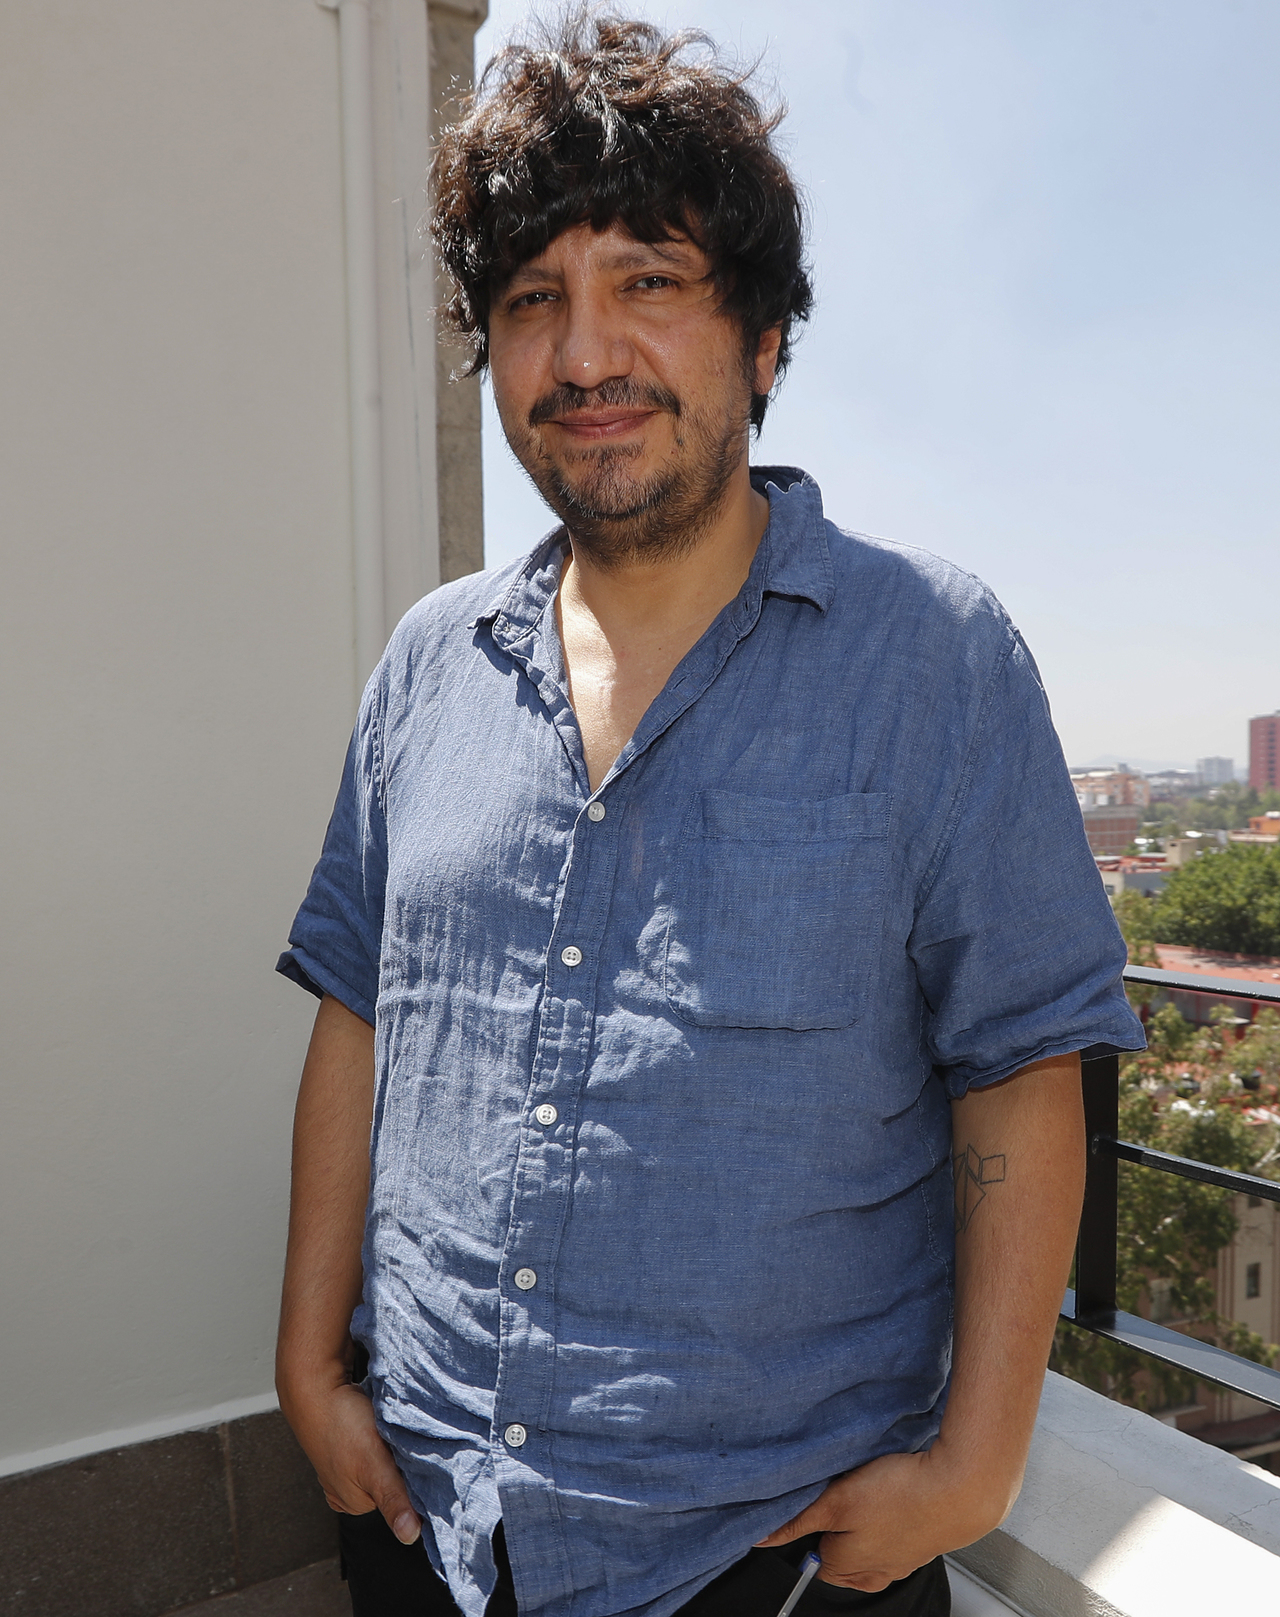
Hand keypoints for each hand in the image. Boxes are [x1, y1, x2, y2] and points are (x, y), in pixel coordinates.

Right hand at [281, 1374, 421, 1544]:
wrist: (316, 1385)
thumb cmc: (341, 1424)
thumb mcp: (374, 1467)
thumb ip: (392, 1500)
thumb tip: (409, 1536)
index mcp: (356, 1503)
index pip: (402, 1498)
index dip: (414, 1477)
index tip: (415, 1456)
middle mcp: (349, 1489)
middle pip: (394, 1478)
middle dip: (402, 1461)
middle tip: (396, 1440)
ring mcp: (346, 1466)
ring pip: (385, 1459)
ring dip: (392, 1444)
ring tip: (383, 1429)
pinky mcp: (346, 1443)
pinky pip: (374, 1443)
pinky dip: (380, 1432)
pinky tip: (375, 1422)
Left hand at [754, 1446, 1008, 1592]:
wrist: (960, 1489)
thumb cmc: (899, 1495)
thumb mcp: (837, 1502)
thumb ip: (798, 1519)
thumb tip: (761, 1538)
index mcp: (850, 1566)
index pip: (816, 1559)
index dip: (812, 1528)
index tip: (817, 1502)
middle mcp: (877, 1570)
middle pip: (844, 1559)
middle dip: (837, 1532)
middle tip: (841, 1497)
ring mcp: (904, 1558)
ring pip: (872, 1547)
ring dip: (866, 1524)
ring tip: (869, 1493)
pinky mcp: (924, 1540)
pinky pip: (898, 1535)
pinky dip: (892, 1518)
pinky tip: (896, 1495)